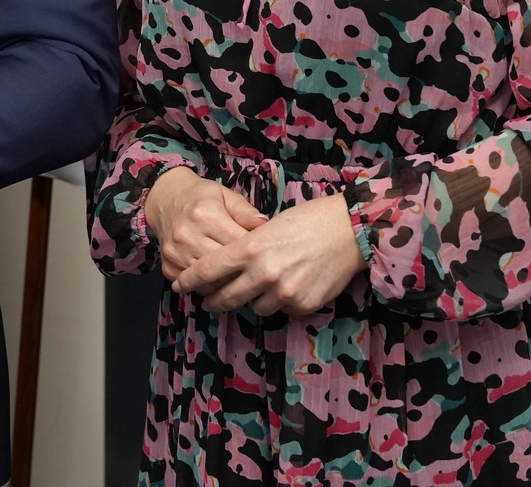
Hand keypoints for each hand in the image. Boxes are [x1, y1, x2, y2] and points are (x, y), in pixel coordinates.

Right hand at [144, 167, 265, 283]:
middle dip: (243, 270)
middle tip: (255, 270)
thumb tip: (265, 224)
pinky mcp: (168, 267)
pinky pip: (194, 287)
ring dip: (226, 282)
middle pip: (224, 265)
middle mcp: (187, 235)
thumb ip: (245, 211)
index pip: (238, 243)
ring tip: (239, 277)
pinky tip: (218, 279)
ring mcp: (175, 253)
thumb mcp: (225, 195)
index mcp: (206, 214)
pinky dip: (209, 286)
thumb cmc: (200, 197)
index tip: (265, 253)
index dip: (255, 251)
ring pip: (210, 281)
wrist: (165, 199)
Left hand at [175, 194, 364, 316]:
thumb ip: (247, 247)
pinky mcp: (302, 305)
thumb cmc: (309, 220)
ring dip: (253, 300)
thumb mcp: (269, 226)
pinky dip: (281, 301)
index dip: (190, 280)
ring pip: (254, 308)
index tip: (180, 285)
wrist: (350, 231)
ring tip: (262, 286)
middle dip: (213, 301)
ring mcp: (283, 292)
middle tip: (208, 302)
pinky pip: (282, 310)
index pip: (209, 270)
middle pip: (225, 297)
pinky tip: (291, 284)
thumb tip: (229, 265)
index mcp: (251, 248)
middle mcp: (263, 273)